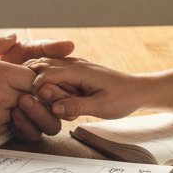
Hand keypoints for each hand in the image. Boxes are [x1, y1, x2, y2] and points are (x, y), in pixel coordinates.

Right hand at [0, 35, 71, 141]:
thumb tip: (14, 37)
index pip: (36, 78)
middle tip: (31, 90)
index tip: (31, 76)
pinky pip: (12, 126)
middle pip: (35, 97)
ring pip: (26, 114)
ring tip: (17, 101)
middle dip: (35, 94)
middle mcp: (1, 97)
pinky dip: (12, 120)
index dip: (37, 78)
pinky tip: (2, 112)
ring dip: (26, 109)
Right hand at [28, 58, 145, 120]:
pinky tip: (56, 98)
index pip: (44, 73)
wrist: (138, 90)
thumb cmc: (122, 98)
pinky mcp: (75, 72)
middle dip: (35, 84)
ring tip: (51, 102)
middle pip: (40, 67)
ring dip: (42, 84)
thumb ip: (76, 107)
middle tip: (42, 103)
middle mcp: (73, 64)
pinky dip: (49, 84)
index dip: (36, 89)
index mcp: (78, 70)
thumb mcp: (101, 107)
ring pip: (45, 68)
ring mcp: (74, 66)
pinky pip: (54, 73)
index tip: (43, 105)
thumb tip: (54, 108)